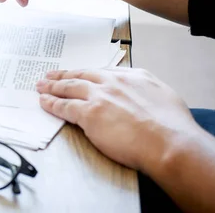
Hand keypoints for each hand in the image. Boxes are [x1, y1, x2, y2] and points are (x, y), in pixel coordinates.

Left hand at [36, 67, 200, 173]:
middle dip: (64, 75)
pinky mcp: (89, 113)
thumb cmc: (173, 128)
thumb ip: (148, 93)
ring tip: (41, 86)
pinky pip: (64, 106)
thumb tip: (144, 98)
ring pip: (69, 87)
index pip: (104, 72)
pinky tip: (44, 102)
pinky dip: (51, 103)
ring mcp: (100, 95)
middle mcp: (115, 81)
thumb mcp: (165, 97)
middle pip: (82, 75)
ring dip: (52, 86)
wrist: (169, 142)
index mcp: (135, 76)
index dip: (88, 74)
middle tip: (51, 75)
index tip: (80, 74)